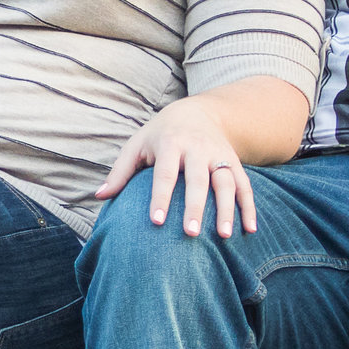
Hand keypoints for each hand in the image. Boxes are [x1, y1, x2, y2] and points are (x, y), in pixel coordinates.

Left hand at [93, 96, 258, 238]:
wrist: (197, 112)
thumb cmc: (159, 135)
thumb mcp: (137, 145)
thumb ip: (120, 171)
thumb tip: (99, 196)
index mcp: (170, 144)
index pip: (165, 173)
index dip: (160, 196)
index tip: (156, 221)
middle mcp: (197, 148)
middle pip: (197, 179)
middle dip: (195, 206)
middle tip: (191, 234)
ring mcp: (219, 155)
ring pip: (226, 182)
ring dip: (227, 209)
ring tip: (224, 236)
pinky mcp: (235, 162)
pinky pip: (245, 185)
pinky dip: (249, 207)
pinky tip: (249, 230)